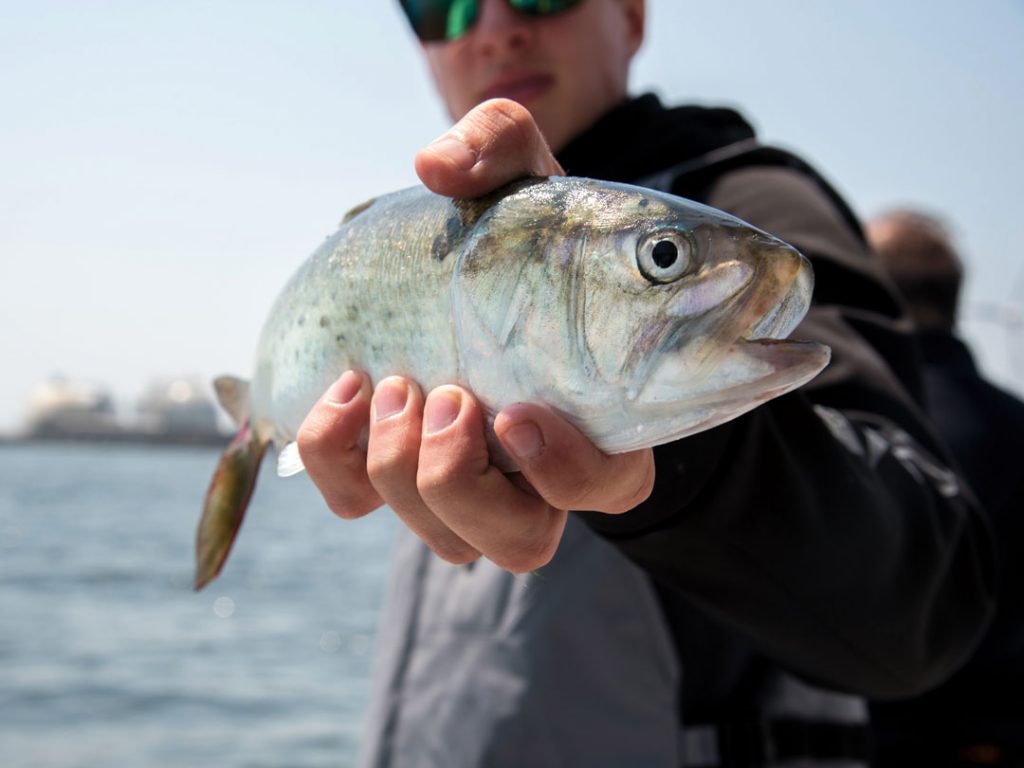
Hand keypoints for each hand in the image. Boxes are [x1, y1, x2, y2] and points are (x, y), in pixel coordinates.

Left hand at [297, 99, 654, 571]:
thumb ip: (501, 149)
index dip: (569, 472)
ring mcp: (464, 484)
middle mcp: (535, 476)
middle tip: (445, 395)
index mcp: (597, 423)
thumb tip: (434, 166)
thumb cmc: (520, 238)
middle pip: (514, 541)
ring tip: (387, 387)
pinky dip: (334, 456)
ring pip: (442, 539)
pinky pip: (356, 501)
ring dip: (401, 472)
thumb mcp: (527, 182)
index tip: (521, 413)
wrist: (477, 268)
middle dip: (462, 481)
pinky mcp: (393, 472)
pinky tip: (340, 389)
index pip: (607, 488)